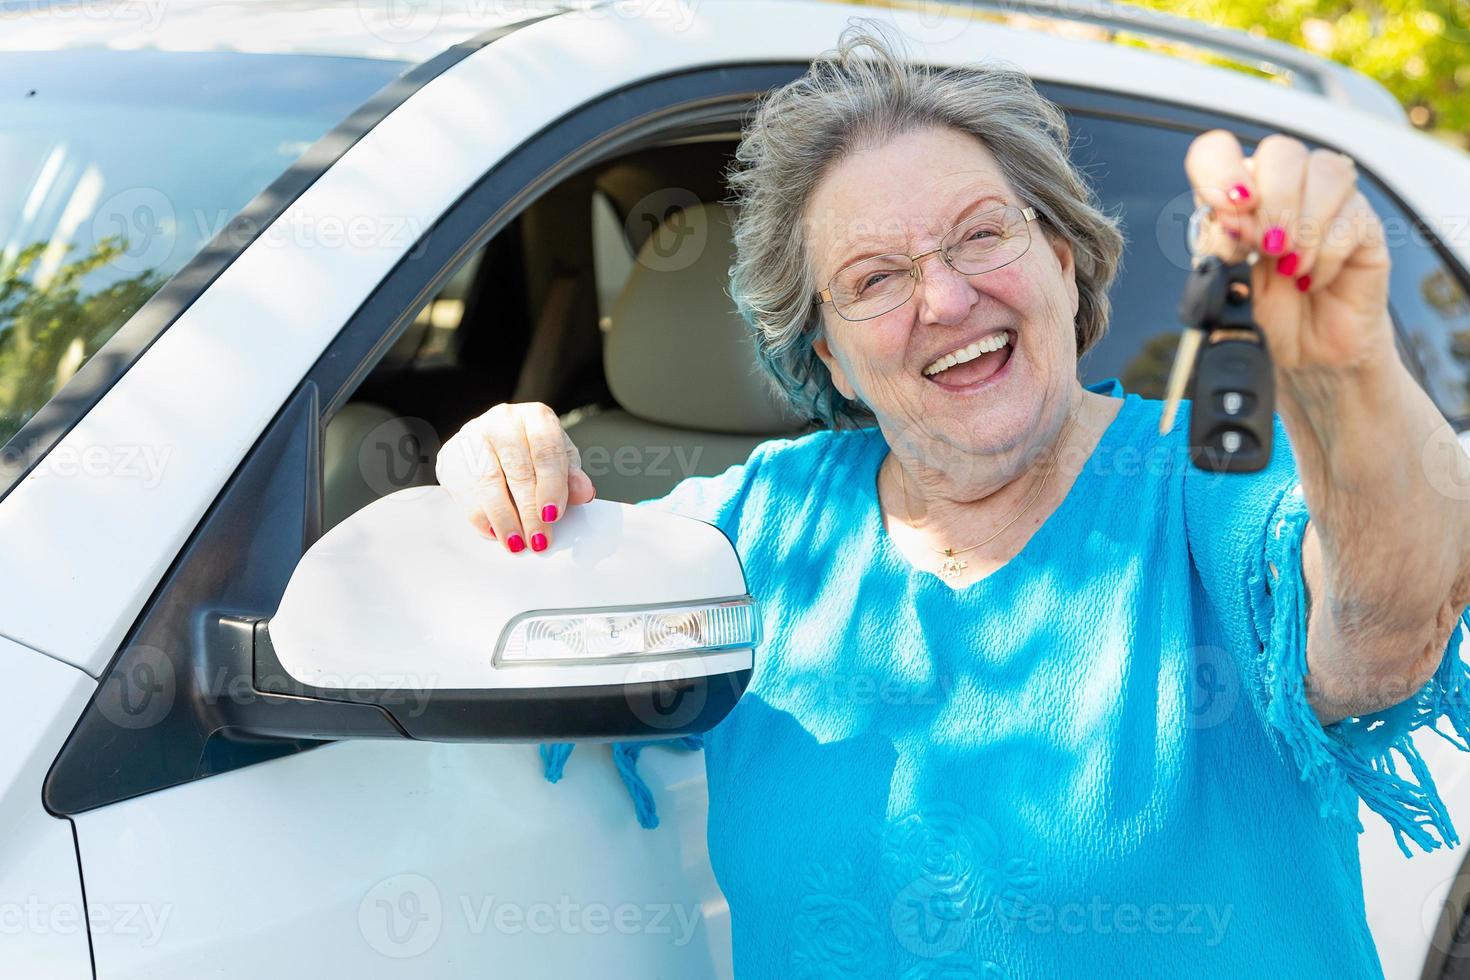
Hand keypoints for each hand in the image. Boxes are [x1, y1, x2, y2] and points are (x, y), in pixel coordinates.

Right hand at [435, 402, 595, 552]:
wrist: (492, 442)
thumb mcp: (558, 460)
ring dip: (503, 518)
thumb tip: (583, 492)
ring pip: (488, 482)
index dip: (551, 485)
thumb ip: (571, 477)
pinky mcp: (451, 454)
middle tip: (537, 539)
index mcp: (536, 417)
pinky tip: (493, 533)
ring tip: (516, 543)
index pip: (546, 450)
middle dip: (528, 511)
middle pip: (517, 469)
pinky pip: (464, 491)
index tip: (552, 515)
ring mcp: (473, 435)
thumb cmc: (531, 452)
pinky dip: (480, 516)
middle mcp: (503, 420)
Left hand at [1184, 130, 1393, 373]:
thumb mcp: (1226, 286)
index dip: (1220, 169)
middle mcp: (1283, 188)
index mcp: (1236, 196)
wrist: (1306, 354)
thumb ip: (1219, 250)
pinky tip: (1311, 280)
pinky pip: (1352, 216)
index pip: (1217, 152)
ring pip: (1324, 170)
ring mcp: (1328, 201)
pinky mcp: (1364, 225)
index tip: (1230, 206)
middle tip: (1267, 248)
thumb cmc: (1265, 315)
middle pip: (1280, 151)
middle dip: (1272, 201)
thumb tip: (1227, 218)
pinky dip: (1327, 253)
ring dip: (1304, 222)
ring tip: (1290, 267)